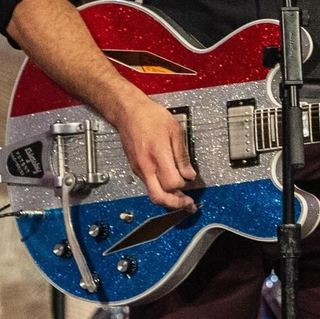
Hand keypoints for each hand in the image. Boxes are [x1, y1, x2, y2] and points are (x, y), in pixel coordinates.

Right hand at [108, 93, 196, 211]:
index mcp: (157, 156)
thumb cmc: (151, 117)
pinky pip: (149, 184)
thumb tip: (189, 174)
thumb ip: (182, 155)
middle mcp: (146, 167)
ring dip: (168, 199)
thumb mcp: (174, 131)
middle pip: (159, 197)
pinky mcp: (136, 168)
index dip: (184, 184)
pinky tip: (170, 186)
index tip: (191, 179)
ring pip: (153, 193)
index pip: (172, 183)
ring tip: (182, 199)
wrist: (128, 112)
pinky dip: (160, 189)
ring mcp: (139, 169)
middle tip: (188, 206)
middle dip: (175, 204)